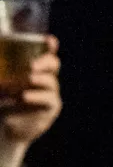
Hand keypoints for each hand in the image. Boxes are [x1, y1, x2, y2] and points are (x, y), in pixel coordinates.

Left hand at [0, 35, 58, 166]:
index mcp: (33, 68)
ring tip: (26, 80)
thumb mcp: (0, 79)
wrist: (4, 126)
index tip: (49, 40)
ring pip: (50, 81)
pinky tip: (24, 97)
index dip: (50, 46)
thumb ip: (0, 69)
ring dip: (37, 80)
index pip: (45, 53)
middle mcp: (44, 78)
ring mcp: (49, 93)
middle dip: (46, 61)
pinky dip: (36, 96)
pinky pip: (48, 99)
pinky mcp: (51, 108)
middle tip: (32, 65)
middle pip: (54, 64)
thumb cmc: (1, 99)